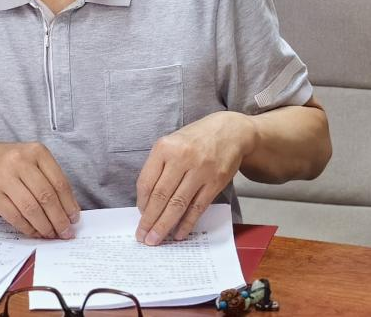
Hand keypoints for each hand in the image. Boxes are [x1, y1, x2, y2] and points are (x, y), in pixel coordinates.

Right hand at [0, 141, 79, 238]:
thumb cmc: (9, 162)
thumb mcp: (31, 159)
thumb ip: (48, 178)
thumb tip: (68, 210)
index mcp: (37, 151)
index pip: (59, 182)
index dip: (69, 204)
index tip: (75, 219)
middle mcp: (21, 162)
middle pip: (46, 197)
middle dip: (59, 219)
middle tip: (66, 232)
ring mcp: (4, 177)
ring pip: (31, 208)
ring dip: (44, 226)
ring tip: (52, 235)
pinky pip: (14, 216)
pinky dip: (27, 227)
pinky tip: (35, 232)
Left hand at [135, 111, 255, 245]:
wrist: (230, 131)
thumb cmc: (195, 139)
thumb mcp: (172, 142)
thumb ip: (159, 166)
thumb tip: (147, 200)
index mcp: (165, 147)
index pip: (147, 181)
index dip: (141, 203)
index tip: (139, 216)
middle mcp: (182, 158)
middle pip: (161, 196)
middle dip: (149, 220)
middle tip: (142, 237)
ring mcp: (200, 171)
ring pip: (178, 204)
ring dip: (164, 225)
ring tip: (155, 240)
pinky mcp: (215, 182)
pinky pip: (197, 207)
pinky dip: (187, 223)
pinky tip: (178, 233)